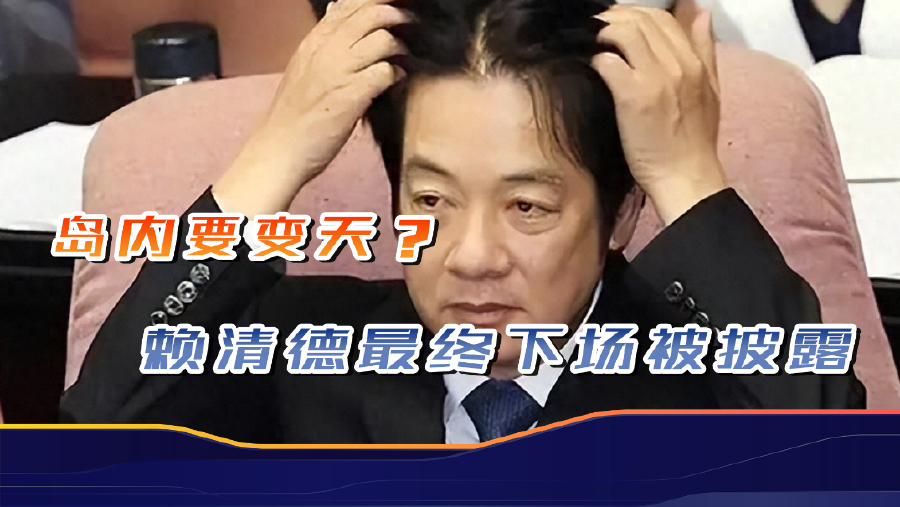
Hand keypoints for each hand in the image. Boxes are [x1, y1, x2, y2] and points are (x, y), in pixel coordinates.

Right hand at [213, 0, 408, 216]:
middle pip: (370, 14)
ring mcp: (339, 71)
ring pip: (382, 39)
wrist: (280, 149)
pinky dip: (398, 75)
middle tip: (410, 24)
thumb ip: (323, 39)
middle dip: (396, 14)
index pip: (349, 5)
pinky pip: (386, 72)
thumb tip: (336, 9)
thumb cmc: (294, 114)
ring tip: (403, 58)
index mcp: (314, 41)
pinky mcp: (353, 95)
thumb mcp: (304, 66)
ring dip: (400, 47)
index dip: (376, 1)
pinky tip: (397, 82)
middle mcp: (326, 49)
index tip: (394, 4)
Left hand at [592, 5, 725, 224]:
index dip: (635, 15)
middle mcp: (678, 65)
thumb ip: (705, 49)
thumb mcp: (711, 90)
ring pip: (624, 33)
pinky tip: (590, 68)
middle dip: (614, 19)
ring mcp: (656, 79)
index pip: (663, 18)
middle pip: (642, 20)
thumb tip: (699, 12)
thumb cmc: (693, 143)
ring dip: (602, 34)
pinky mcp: (633, 96)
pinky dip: (595, 59)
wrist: (686, 179)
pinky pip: (608, 62)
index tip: (616, 23)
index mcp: (696, 63)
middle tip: (596, 30)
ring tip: (590, 44)